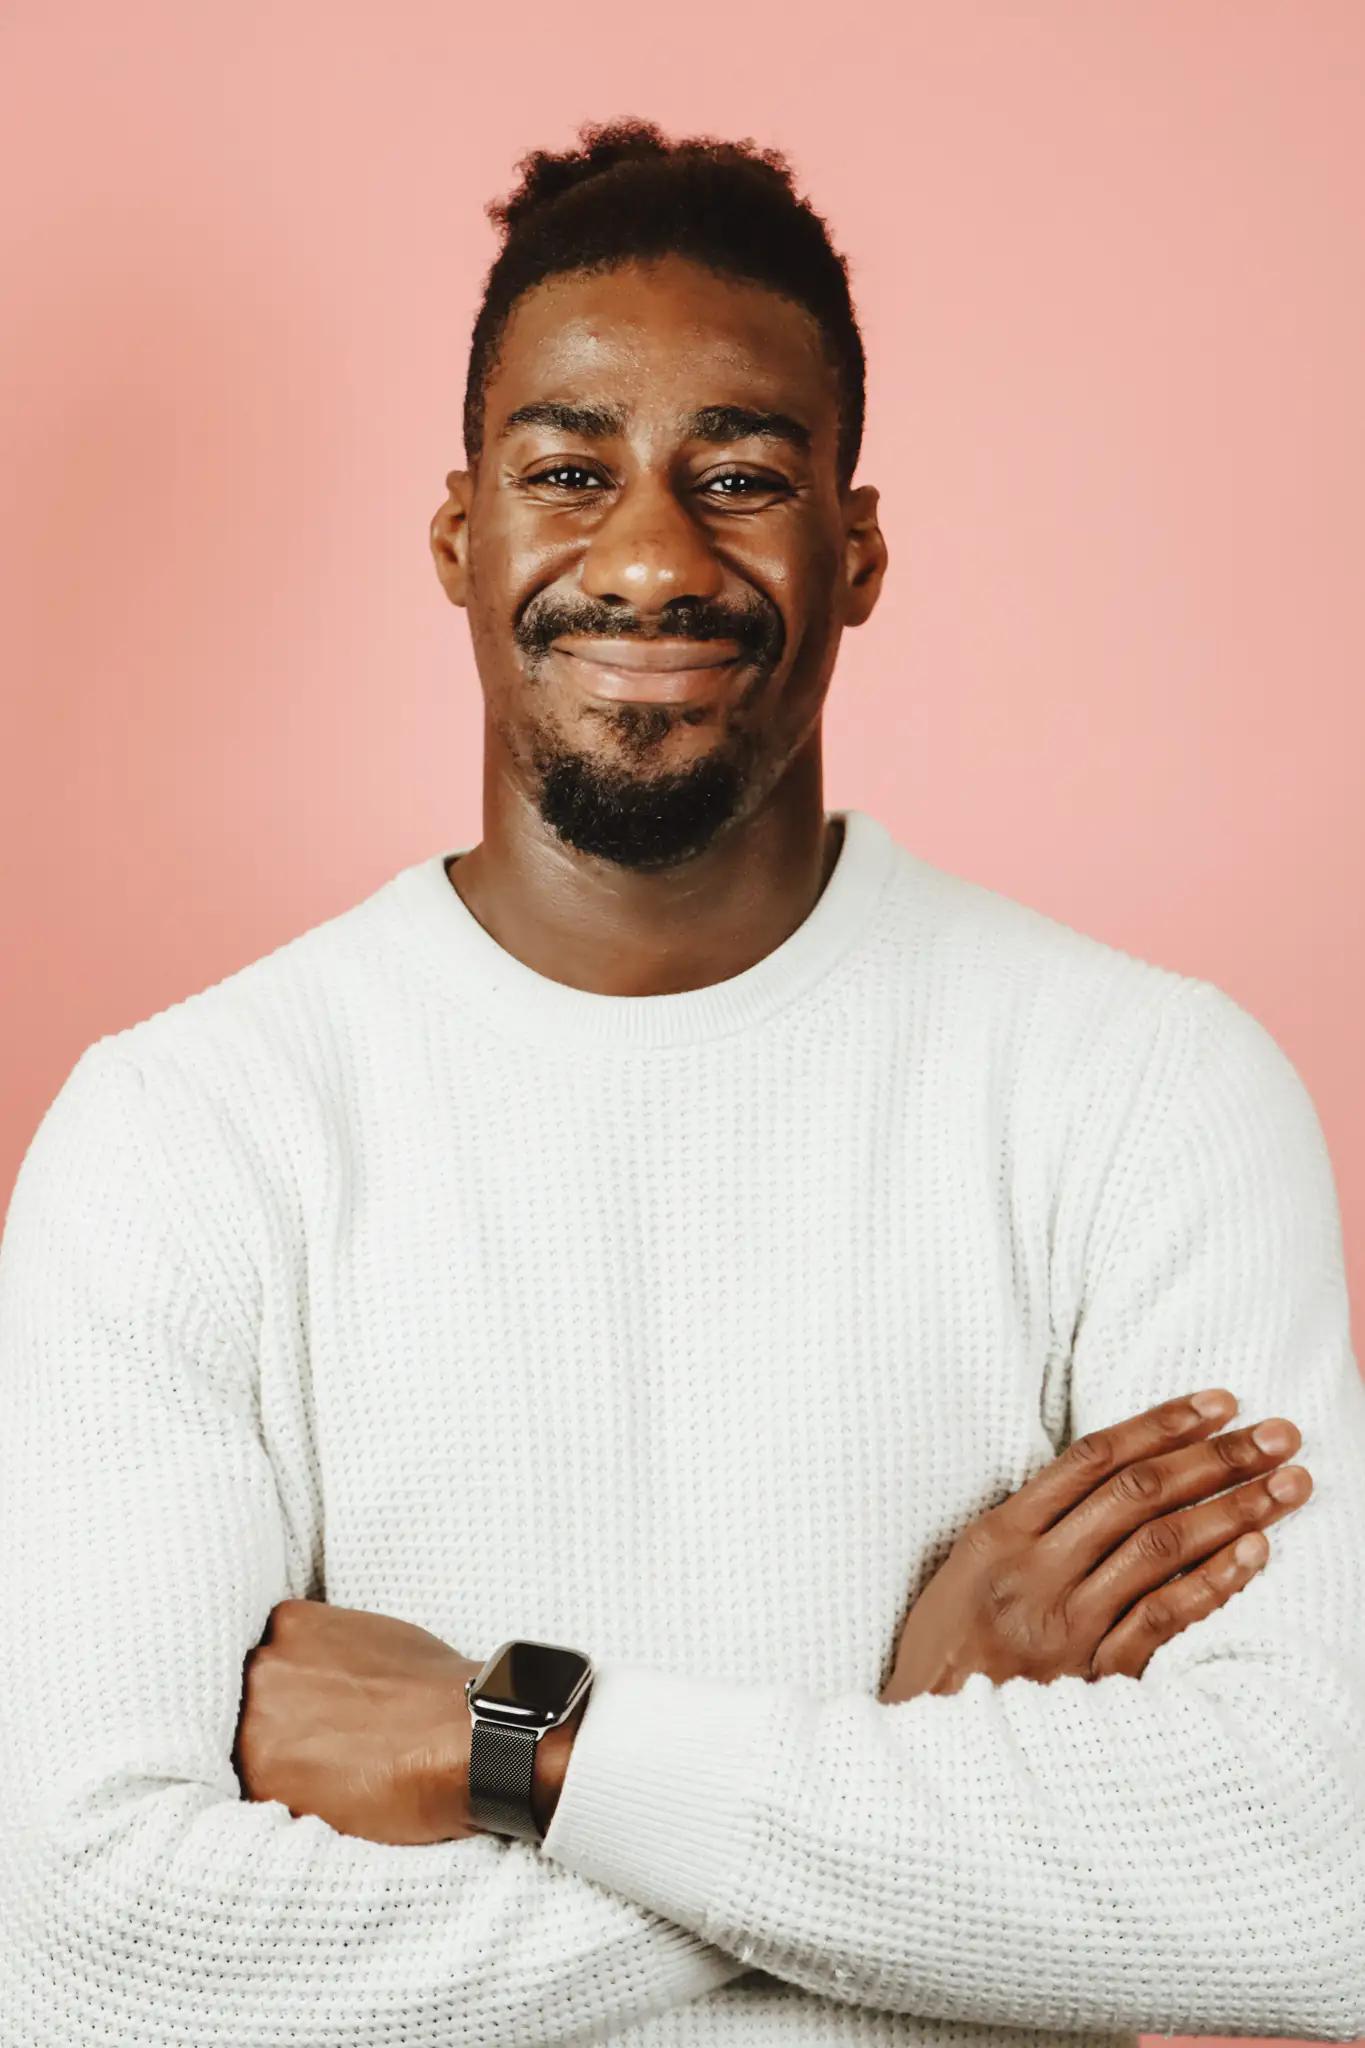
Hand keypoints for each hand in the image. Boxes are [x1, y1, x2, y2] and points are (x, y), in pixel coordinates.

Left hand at [232, 1598, 481, 1843]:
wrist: (463, 1738)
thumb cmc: (435, 1691)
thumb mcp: (372, 1639)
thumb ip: (326, 1653)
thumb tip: (320, 1679)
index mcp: (290, 1624)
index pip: (262, 1660)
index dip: (282, 1692)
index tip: (301, 1711)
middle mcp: (262, 1667)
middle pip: (246, 1702)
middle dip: (274, 1725)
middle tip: (315, 1750)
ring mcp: (255, 1721)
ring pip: (244, 1750)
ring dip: (272, 1765)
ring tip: (320, 1782)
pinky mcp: (260, 1778)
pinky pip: (253, 1795)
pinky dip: (279, 1802)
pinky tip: (316, 1804)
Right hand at [880, 1388, 1312, 1701]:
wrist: (928, 1738)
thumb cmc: (947, 1648)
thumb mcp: (963, 1568)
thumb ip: (1027, 1525)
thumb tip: (1107, 1478)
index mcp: (1000, 1533)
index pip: (1093, 1458)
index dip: (1162, 1424)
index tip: (1219, 1402)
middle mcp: (1036, 1570)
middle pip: (1139, 1495)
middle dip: (1217, 1458)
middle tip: (1278, 1433)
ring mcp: (1067, 1624)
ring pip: (1160, 1547)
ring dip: (1233, 1510)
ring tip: (1289, 1483)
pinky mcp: (1093, 1675)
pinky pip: (1163, 1619)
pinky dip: (1214, 1581)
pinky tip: (1256, 1553)